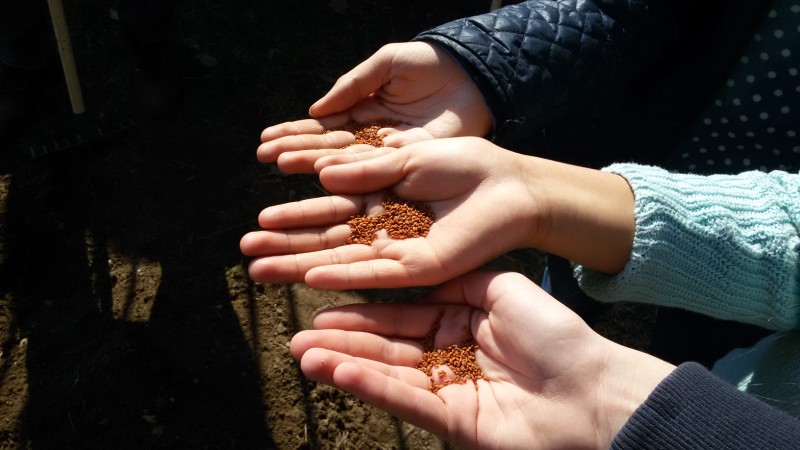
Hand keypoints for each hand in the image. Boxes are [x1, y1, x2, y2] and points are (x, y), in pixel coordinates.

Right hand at [240, 137, 634, 288]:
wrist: (510, 183)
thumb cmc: (465, 163)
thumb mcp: (407, 156)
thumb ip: (366, 168)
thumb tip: (322, 173)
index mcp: (380, 199)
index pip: (327, 210)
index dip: (294, 216)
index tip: (260, 221)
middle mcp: (383, 229)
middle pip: (326, 240)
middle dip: (286, 247)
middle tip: (245, 255)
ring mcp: (399, 251)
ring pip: (341, 260)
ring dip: (301, 265)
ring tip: (260, 271)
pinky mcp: (420, 268)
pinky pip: (375, 272)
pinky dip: (343, 275)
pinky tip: (311, 278)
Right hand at [257, 42, 491, 172]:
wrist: (471, 75)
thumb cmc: (429, 64)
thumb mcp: (385, 64)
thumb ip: (352, 85)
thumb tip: (316, 112)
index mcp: (364, 112)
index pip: (324, 128)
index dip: (295, 134)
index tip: (266, 141)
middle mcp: (372, 137)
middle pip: (329, 148)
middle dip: (296, 151)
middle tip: (265, 157)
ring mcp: (390, 154)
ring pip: (347, 163)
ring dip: (314, 164)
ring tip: (283, 165)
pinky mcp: (410, 163)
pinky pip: (376, 169)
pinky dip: (350, 173)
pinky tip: (323, 174)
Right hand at [290, 270, 674, 448]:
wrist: (593, 388)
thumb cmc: (556, 335)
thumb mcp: (503, 288)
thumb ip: (460, 281)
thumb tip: (423, 271)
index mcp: (461, 324)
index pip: (402, 319)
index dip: (364, 315)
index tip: (325, 308)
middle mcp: (449, 357)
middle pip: (387, 350)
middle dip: (343, 344)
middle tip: (299, 339)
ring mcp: (449, 391)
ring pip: (388, 377)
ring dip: (345, 367)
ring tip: (303, 357)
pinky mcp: (453, 422)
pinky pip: (405, 400)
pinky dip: (371, 387)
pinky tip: (338, 372)